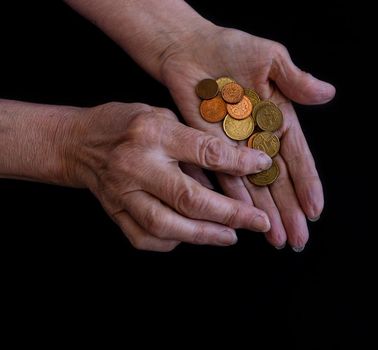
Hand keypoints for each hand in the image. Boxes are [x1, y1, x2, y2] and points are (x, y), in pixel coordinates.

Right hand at [69, 102, 273, 250]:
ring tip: (231, 236)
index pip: (205, 152)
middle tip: (259, 222)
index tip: (263, 167)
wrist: (77, 142)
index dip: (238, 163)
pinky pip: (146, 238)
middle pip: (190, 198)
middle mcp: (137, 165)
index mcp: (153, 132)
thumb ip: (195, 142)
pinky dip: (173, 241)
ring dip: (205, 235)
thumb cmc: (128, 124)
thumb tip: (235, 168)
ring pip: (168, 225)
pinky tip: (193, 235)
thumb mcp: (164, 116)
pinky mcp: (115, 213)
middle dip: (230, 214)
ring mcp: (123, 193)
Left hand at [159, 25, 335, 250]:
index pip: (298, 158)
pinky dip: (235, 198)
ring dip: (267, 214)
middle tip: (299, 239)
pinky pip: (224, 176)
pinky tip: (245, 219)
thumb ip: (296, 80)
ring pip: (255, 186)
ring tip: (279, 240)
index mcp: (280, 119)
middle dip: (290, 211)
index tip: (315, 209)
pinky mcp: (210, 147)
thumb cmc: (233, 49)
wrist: (190, 47)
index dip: (307, 184)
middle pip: (279, 181)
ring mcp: (236, 146)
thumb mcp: (271, 59)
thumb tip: (328, 93)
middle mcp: (260, 138)